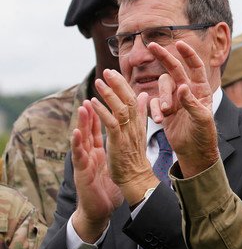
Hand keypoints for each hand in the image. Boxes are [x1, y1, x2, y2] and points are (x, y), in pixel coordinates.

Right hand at [70, 101, 123, 242]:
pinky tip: (76, 132)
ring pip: (83, 137)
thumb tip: (132, 129)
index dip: (106, 108)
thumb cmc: (109, 182)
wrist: (102, 206)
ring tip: (83, 106)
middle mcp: (91, 150)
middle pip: (91, 127)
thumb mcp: (117, 158)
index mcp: (101, 147)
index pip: (103, 124)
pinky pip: (78, 155)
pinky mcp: (81, 170)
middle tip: (95, 91)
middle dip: (93, 108)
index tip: (111, 93)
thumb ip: (122, 142)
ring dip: (83, 121)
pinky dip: (77, 143)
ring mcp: (85, 160)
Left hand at [90, 69, 156, 205]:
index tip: (114, 73)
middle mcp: (135, 125)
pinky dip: (102, 111)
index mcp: (139, 122)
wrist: (136, 177)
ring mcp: (128, 133)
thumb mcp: (139, 131)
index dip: (123, 85)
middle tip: (107, 71)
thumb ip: (140, 112)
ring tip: (98, 83)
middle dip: (118, 84)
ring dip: (109, 95)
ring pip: (121, 108)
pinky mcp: (119, 141)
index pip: (133, 98)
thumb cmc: (135, 156)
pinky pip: (111, 123)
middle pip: (129, 99)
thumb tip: (143, 95)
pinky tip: (92, 102)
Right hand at [147, 41, 218, 176]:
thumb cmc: (204, 135)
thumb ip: (192, 103)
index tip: (179, 43)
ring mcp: (175, 99)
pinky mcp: (164, 109)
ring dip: (162, 96)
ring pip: (163, 87)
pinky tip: (160, 119)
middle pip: (174, 69)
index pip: (195, 67)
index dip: (188, 54)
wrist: (194, 151)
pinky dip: (155, 109)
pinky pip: (154, 102)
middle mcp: (187, 91)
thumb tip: (182, 87)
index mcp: (201, 90)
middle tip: (151, 45)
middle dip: (164, 56)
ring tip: (165, 112)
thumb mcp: (201, 119)